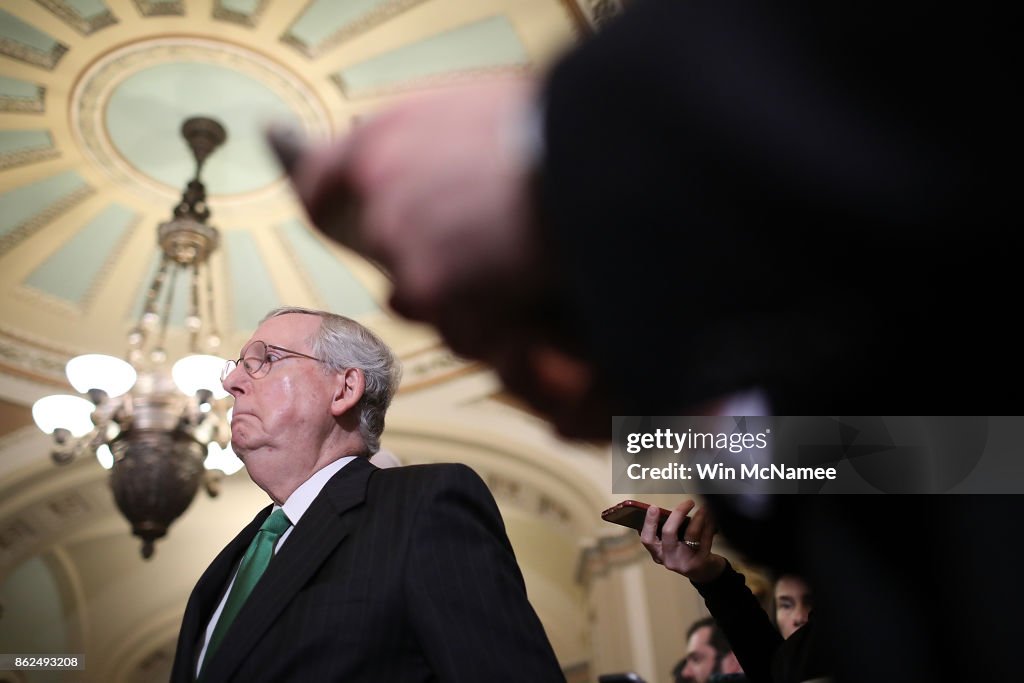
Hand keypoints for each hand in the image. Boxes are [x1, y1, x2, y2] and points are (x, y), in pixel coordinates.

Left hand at [289, 78, 541, 341]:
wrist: (588, 163)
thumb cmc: (548, 131)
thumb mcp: (474, 107)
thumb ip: (429, 137)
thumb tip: (424, 156)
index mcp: (383, 137)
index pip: (319, 177)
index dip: (322, 197)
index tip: (322, 208)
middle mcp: (377, 190)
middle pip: (380, 243)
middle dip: (420, 250)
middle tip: (472, 242)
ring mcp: (400, 243)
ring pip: (416, 289)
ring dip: (456, 290)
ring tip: (509, 268)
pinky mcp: (432, 288)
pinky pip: (453, 321)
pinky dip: (487, 321)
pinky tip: (521, 297)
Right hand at [640, 500, 724, 583]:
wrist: (703, 572)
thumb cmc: (685, 552)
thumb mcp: (672, 544)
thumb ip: (669, 529)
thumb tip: (675, 509)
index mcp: (657, 552)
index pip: (648, 538)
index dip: (649, 522)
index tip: (654, 507)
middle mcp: (668, 558)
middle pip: (668, 533)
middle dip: (677, 514)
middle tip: (688, 502)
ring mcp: (684, 561)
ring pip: (691, 534)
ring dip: (698, 517)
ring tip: (704, 508)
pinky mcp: (700, 561)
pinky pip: (705, 539)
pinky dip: (708, 525)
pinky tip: (711, 517)